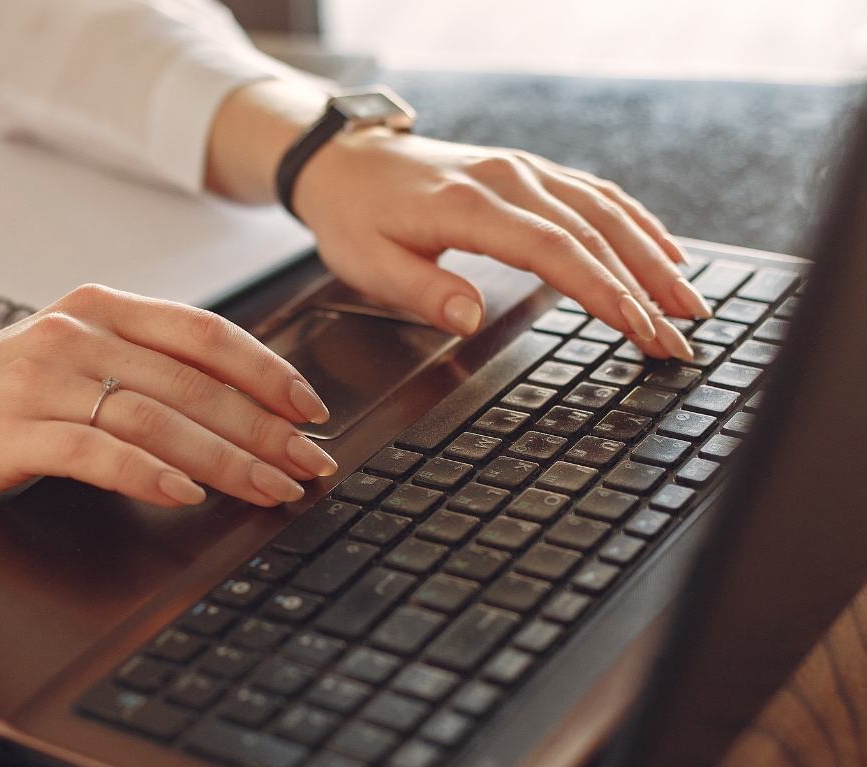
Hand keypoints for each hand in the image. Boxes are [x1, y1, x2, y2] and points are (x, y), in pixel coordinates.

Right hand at [0, 285, 336, 511]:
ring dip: (226, 457)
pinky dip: (148, 473)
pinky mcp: (13, 430)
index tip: (312, 410)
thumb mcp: (68, 362)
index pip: (204, 333)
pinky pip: (96, 451)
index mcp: (96, 310)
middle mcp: (74, 333)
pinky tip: (185, 495)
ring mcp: (41, 379)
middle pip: (193, 381)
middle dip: (265, 428)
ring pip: (157, 416)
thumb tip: (234, 407)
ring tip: (271, 489)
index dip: (268, 371)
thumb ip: (138, 369)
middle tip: (311, 464)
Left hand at [206, 80, 710, 360]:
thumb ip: (421, 291)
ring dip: (653, 257)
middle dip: (644, 288)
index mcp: (470, 206)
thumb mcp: (367, 263)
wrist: (343, 161)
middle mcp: (508, 180)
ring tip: (690, 304)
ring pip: (605, 211)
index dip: (603, 292)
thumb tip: (470, 318)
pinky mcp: (527, 172)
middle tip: (681, 338)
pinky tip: (664, 252)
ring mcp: (522, 171)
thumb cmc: (353, 215)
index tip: (640, 329)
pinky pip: (594, 194)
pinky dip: (636, 223)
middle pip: (594, 234)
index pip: (555, 250)